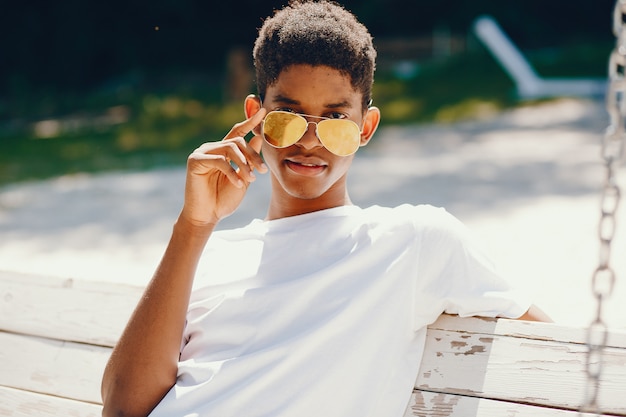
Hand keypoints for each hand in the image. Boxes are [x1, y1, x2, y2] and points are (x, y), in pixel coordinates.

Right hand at [180, 108, 267, 226]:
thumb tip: (258, 138)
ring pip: (230, 148)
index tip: (263, 111)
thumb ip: (249, 159)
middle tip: (263, 170)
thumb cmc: (224, 199)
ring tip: (251, 179)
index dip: (250, 121)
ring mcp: (202, 153)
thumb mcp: (243, 177)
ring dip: (244, 163)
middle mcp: (212, 148)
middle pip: (238, 141)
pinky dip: (231, 172)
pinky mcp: (195, 161)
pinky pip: (219, 160)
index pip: (237, 132)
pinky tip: (238, 184)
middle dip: (253, 155)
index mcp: (223, 151)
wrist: (207, 216)